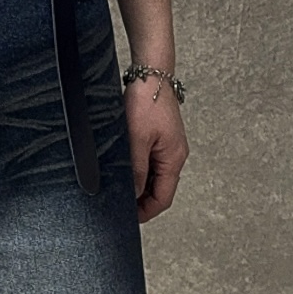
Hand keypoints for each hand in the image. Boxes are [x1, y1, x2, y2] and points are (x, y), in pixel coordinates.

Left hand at [125, 77, 187, 222]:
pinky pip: (150, 164)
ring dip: (139, 186)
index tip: (128, 218)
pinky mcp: (159, 139)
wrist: (150, 75)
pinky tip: (123, 172)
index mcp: (174, 159)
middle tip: (119, 206)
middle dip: (141, 201)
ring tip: (118, 190)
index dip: (146, 212)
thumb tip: (133, 194)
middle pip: (160, 190)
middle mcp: (174, 156)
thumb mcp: (137, 140)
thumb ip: (136, 169)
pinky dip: (139, 172)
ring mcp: (167, 147)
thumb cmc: (147, 103)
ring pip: (154, 177)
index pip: (163, 198)